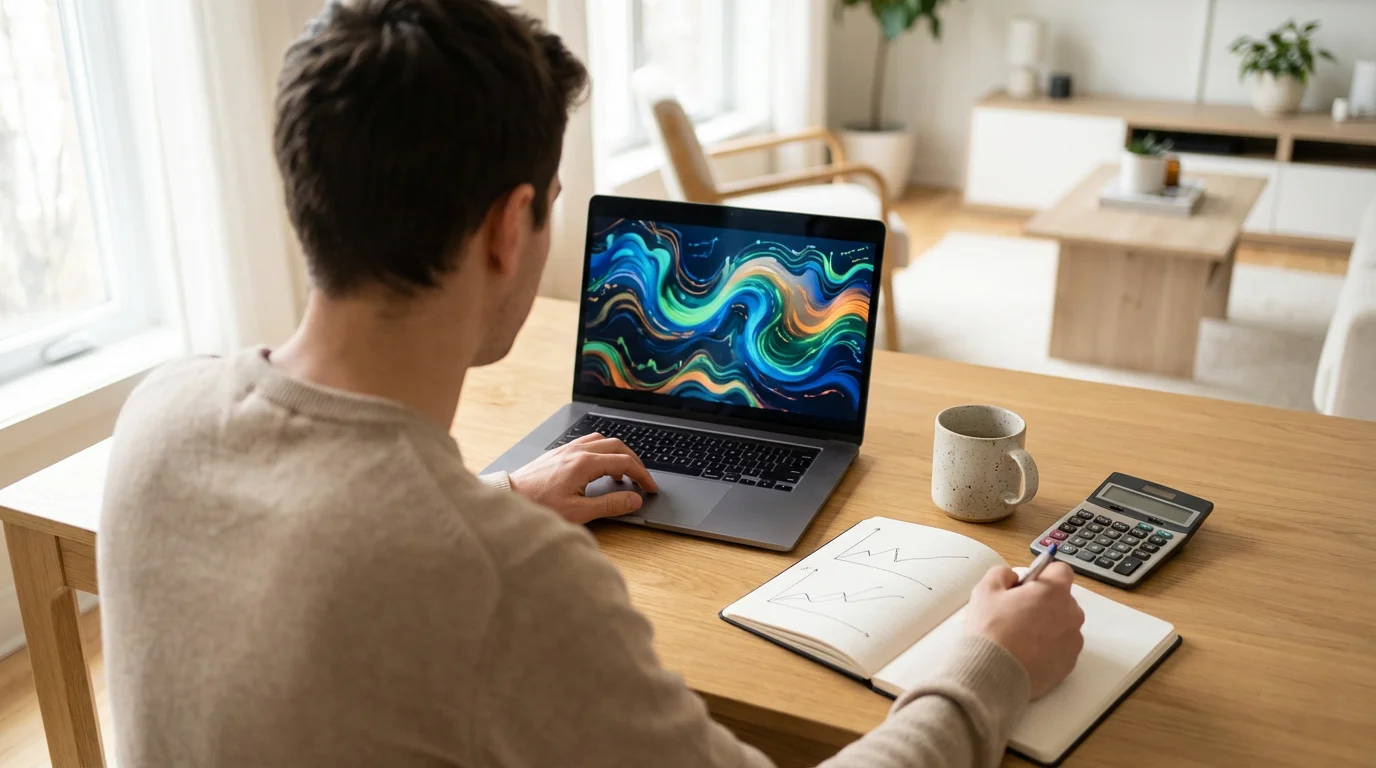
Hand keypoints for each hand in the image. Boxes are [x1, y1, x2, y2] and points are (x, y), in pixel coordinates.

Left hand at [508, 433, 659, 524]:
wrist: (509, 497)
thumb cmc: (539, 506)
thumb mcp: (579, 512)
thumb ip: (610, 505)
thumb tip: (634, 499)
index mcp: (585, 463)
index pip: (624, 463)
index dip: (642, 475)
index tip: (650, 488)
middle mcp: (577, 451)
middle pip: (617, 447)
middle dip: (635, 462)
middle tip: (643, 480)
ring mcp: (567, 449)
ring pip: (603, 441)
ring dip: (618, 454)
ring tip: (623, 474)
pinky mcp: (559, 453)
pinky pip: (588, 443)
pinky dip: (602, 452)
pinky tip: (599, 467)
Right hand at [963, 563, 1084, 698]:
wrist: (994, 674)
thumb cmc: (990, 631)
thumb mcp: (985, 590)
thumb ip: (1002, 573)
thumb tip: (1012, 576)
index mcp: (1053, 592)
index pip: (1061, 570)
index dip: (1042, 575)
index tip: (1026, 585)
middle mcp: (1071, 614)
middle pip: (1062, 599)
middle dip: (1043, 602)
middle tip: (1016, 613)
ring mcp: (1073, 641)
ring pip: (1063, 624)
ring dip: (1047, 625)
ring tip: (1020, 637)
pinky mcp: (1069, 663)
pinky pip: (1061, 647)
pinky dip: (1048, 648)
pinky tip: (1026, 653)